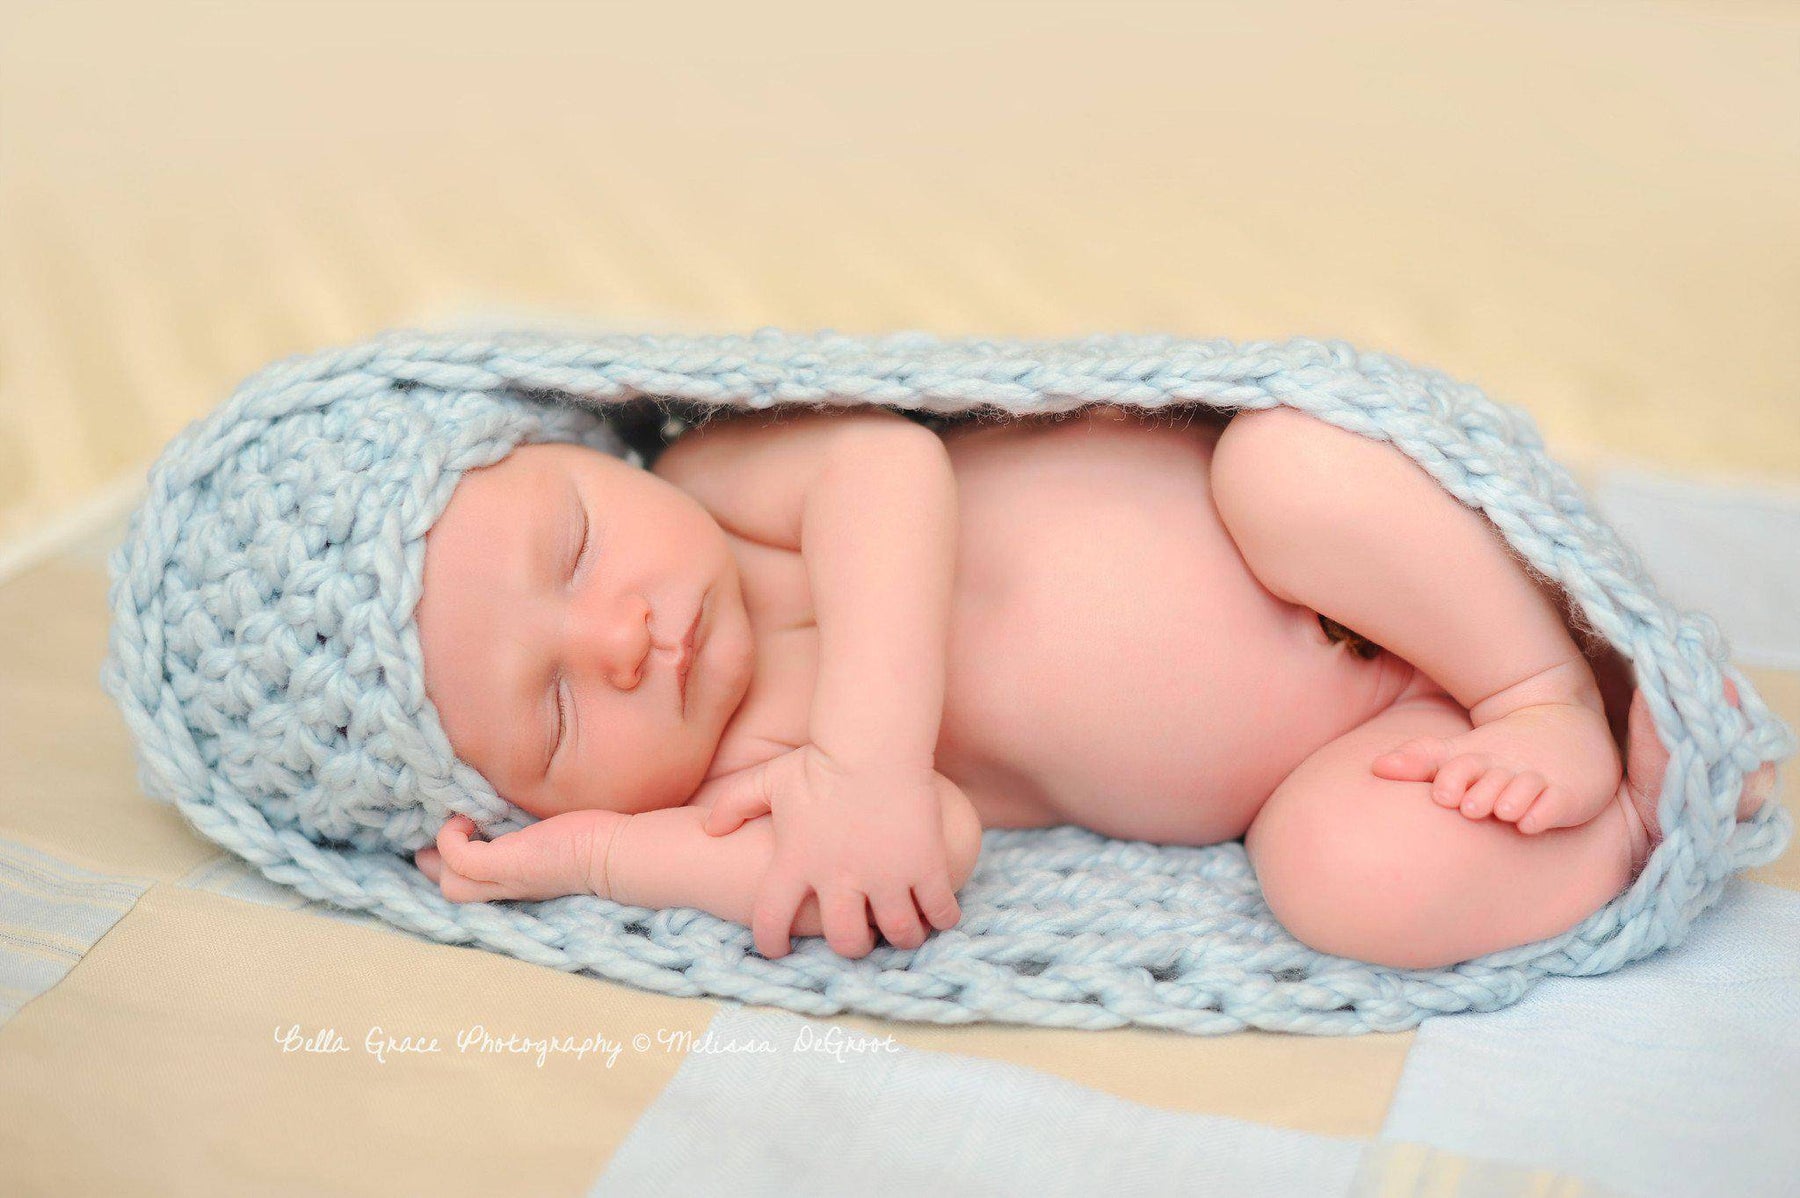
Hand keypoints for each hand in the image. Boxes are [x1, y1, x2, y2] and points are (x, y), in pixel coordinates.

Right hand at [414, 811, 624, 902]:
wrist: (616, 855)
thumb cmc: (593, 840)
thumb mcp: (548, 839)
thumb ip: (527, 835)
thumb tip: (509, 815)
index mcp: (516, 883)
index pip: (469, 888)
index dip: (450, 869)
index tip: (444, 846)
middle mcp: (507, 888)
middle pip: (452, 892)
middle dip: (437, 865)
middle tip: (442, 835)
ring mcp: (505, 879)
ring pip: (450, 884)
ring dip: (443, 851)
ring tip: (462, 824)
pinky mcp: (508, 865)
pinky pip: (458, 859)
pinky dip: (451, 838)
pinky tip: (469, 818)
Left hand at [696, 743, 963, 958]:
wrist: (873, 739)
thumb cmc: (822, 758)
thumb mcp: (768, 779)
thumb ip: (734, 804)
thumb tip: (709, 829)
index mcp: (797, 863)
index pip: (770, 921)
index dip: (771, 943)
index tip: (779, 948)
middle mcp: (840, 878)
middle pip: (846, 940)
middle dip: (853, 946)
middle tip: (859, 936)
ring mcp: (885, 875)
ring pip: (899, 933)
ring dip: (903, 937)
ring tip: (906, 928)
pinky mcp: (924, 864)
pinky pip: (939, 911)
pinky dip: (943, 918)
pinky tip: (940, 912)